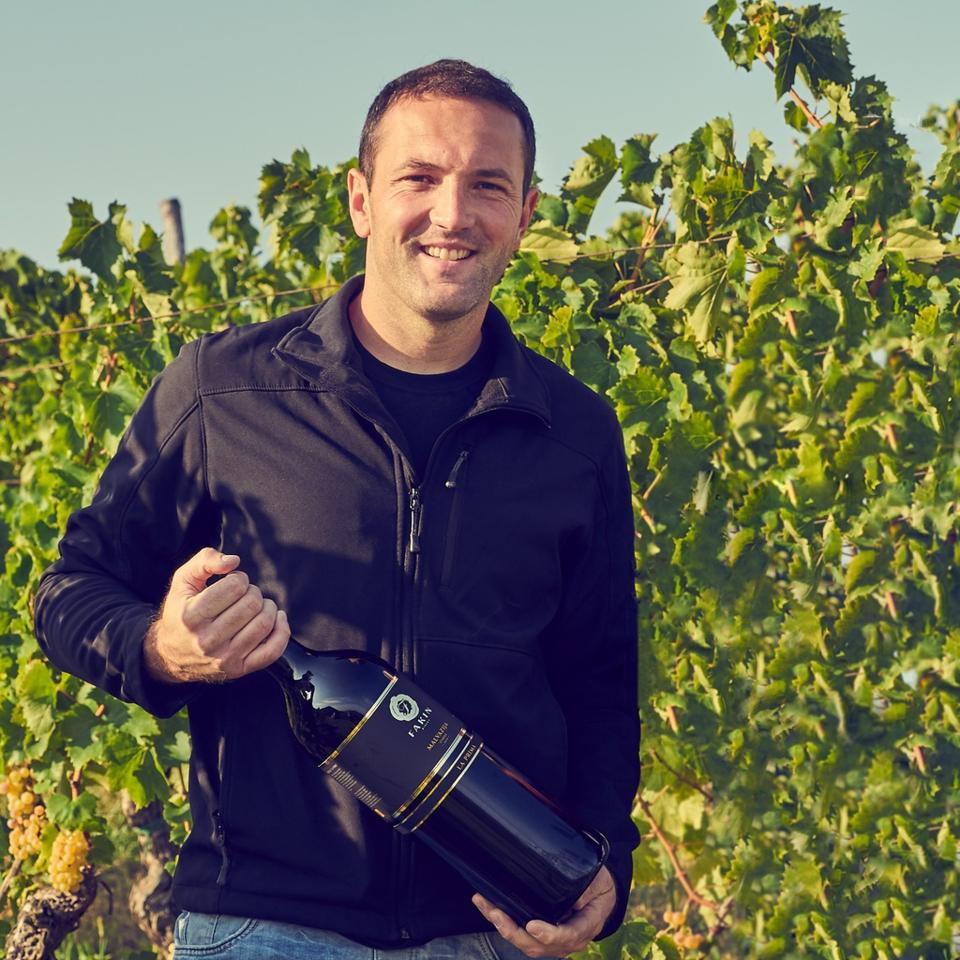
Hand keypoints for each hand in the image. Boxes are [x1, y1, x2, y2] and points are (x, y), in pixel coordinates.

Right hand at [143, 547, 289, 683]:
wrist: (170, 655)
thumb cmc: (180, 612)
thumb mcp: (182, 581)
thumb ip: (204, 561)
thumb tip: (234, 560)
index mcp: (191, 616)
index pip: (234, 587)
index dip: (239, 578)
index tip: (233, 582)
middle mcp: (207, 640)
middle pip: (252, 604)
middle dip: (253, 592)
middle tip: (244, 594)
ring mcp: (224, 658)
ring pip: (264, 624)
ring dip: (267, 607)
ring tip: (256, 606)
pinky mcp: (238, 669)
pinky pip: (272, 651)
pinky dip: (282, 631)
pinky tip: (277, 618)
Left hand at [472, 865, 615, 957]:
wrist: (601, 897)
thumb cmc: (599, 887)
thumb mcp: (598, 883)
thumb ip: (586, 890)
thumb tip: (574, 896)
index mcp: (584, 928)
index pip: (566, 936)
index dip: (549, 935)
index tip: (532, 926)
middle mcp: (567, 940)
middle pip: (538, 945)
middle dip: (514, 931)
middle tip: (497, 913)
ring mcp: (552, 941)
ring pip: (525, 942)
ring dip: (503, 926)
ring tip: (485, 906)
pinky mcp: (540, 934)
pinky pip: (520, 934)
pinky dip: (503, 922)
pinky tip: (487, 906)